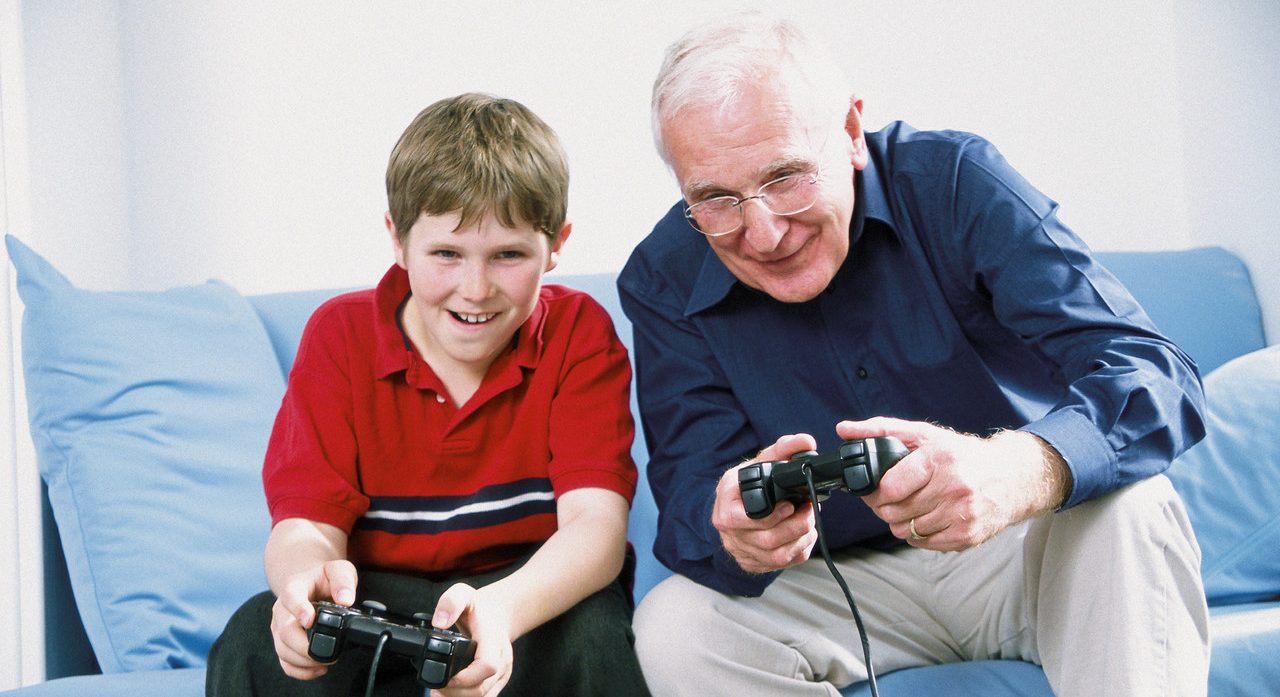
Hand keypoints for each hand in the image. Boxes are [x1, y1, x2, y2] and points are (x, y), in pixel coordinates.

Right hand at [269, 560, 357, 679]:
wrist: (311, 583)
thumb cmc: (324, 579)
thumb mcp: (339, 570)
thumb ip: (343, 581)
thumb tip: (346, 600)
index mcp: (294, 587)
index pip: (291, 597)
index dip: (299, 610)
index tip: (310, 621)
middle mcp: (282, 609)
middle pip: (285, 631)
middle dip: (305, 646)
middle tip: (328, 652)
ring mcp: (279, 627)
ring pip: (282, 650)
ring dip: (304, 661)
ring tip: (326, 661)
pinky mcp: (282, 642)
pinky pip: (284, 662)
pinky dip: (300, 671)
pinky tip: (318, 669)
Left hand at [429, 583, 513, 696]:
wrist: (497, 614)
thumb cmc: (479, 608)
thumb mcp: (462, 593)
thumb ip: (450, 603)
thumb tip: (439, 622)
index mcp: (493, 639)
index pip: (487, 665)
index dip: (466, 677)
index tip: (446, 679)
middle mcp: (502, 659)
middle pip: (481, 688)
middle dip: (455, 693)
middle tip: (434, 689)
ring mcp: (501, 672)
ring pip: (482, 696)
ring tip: (438, 694)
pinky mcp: (497, 681)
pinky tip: (450, 695)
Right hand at [711, 433, 819, 573]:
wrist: (736, 505)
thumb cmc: (747, 484)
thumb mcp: (760, 462)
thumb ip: (783, 449)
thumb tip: (806, 442)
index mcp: (726, 503)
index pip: (743, 518)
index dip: (772, 516)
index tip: (790, 505)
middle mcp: (729, 530)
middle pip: (766, 540)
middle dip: (795, 526)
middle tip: (809, 512)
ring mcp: (740, 549)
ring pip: (776, 556)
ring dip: (800, 540)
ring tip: (809, 524)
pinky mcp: (752, 562)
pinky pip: (780, 564)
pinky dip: (799, 552)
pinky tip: (803, 537)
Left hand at [840, 417, 1070, 550]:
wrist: (1013, 477)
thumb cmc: (964, 455)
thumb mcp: (924, 434)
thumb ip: (881, 430)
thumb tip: (844, 429)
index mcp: (940, 460)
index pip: (890, 487)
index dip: (877, 490)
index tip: (879, 487)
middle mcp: (953, 488)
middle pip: (894, 512)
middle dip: (886, 506)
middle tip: (893, 497)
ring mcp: (962, 515)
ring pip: (905, 530)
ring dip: (901, 520)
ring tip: (914, 505)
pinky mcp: (967, 536)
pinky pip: (923, 543)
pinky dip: (918, 533)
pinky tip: (928, 516)